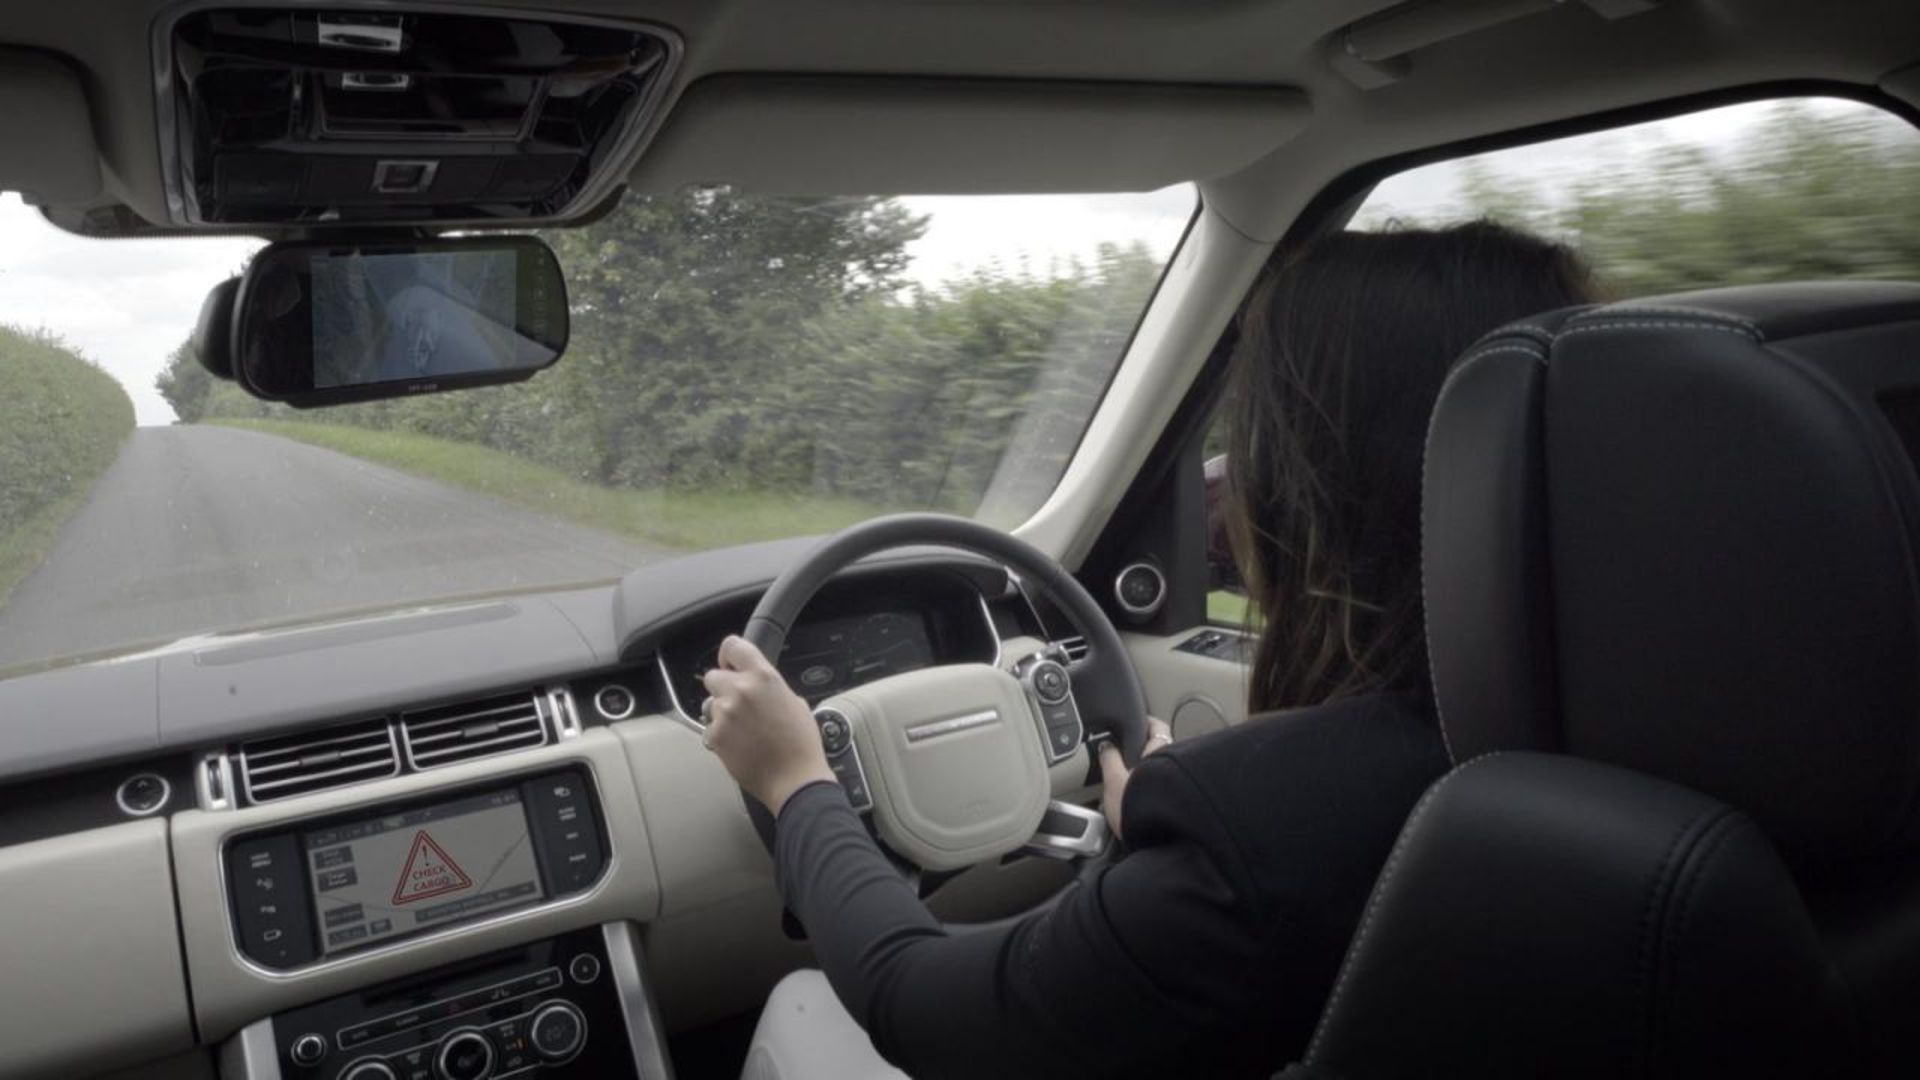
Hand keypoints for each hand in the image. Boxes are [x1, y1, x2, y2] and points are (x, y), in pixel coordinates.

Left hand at [701, 635, 836, 815]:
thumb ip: (771, 687)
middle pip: (713, 676)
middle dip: (723, 688)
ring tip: (742, 729)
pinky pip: (709, 729)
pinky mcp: (716, 737)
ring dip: (720, 713)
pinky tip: (739, 744)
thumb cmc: (801, 745)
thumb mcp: (795, 702)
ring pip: (709, 704)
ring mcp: (725, 714)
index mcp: (764, 677)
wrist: (794, 780)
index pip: (733, 646)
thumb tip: (757, 685)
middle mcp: (741, 691)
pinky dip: (720, 735)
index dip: (729, 655)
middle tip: (738, 703)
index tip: (730, 664)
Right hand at [1097, 716, 1172, 839]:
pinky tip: (1148, 803)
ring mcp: (1184, 784)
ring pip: (1169, 771)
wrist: (1163, 843)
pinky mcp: (1185, 804)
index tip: (1138, 723)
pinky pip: (1172, 790)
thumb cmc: (1139, 810)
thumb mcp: (1114, 781)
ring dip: (1157, 774)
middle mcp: (1178, 764)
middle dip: (1150, 752)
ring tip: (1137, 785)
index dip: (1146, 723)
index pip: (1157, 727)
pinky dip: (1161, 792)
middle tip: (1132, 756)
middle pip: (1165, 749)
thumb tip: (1106, 744)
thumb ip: (1110, 758)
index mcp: (1161, 751)